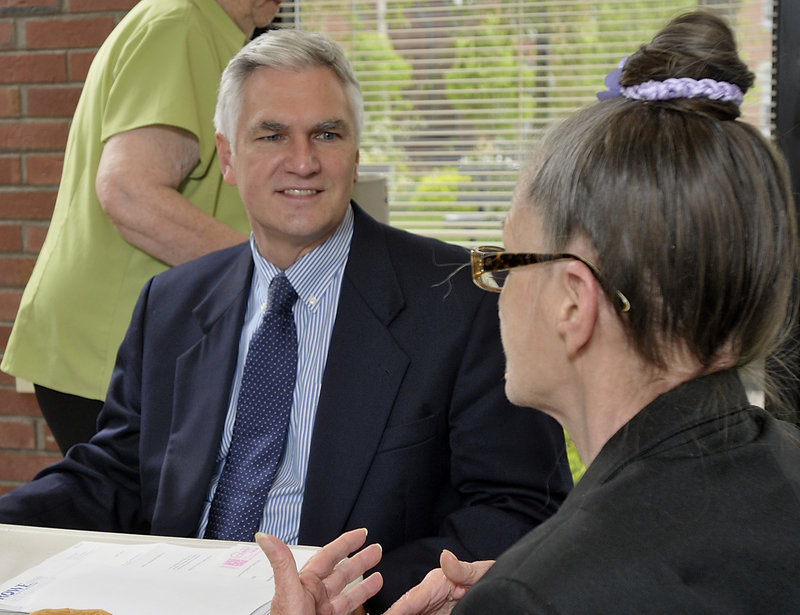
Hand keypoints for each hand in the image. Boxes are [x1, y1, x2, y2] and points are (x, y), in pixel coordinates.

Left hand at [257, 528, 383, 614]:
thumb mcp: (289, 594)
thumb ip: (282, 564)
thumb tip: (266, 538)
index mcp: (305, 585)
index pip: (328, 557)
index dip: (345, 544)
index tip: (360, 534)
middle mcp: (314, 598)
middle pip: (341, 573)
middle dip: (359, 559)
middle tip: (375, 548)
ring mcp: (322, 613)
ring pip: (347, 593)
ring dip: (364, 582)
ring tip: (378, 574)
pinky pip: (350, 610)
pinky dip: (362, 602)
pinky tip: (371, 601)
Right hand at [383, 550, 492, 614]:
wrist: (501, 592)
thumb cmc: (489, 580)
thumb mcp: (480, 574)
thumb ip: (463, 569)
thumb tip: (445, 556)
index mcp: (435, 583)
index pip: (410, 600)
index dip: (395, 611)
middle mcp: (429, 597)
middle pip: (405, 611)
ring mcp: (432, 610)